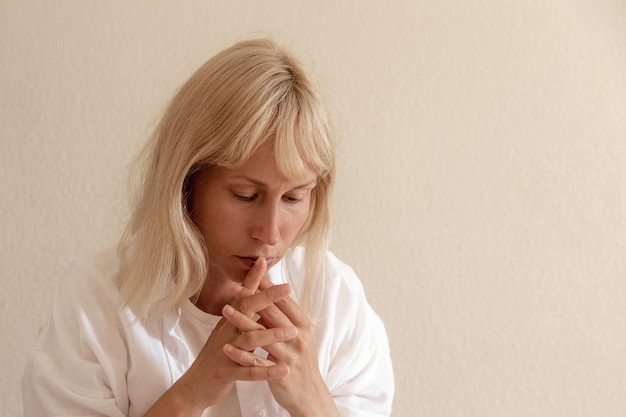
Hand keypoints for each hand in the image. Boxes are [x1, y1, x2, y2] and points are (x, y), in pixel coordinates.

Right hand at [155, 258, 296, 414]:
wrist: (192, 387)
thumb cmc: (214, 357)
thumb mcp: (225, 333)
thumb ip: (238, 315)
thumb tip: (251, 294)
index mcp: (228, 323)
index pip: (242, 296)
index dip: (253, 279)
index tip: (264, 260)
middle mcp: (226, 333)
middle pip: (246, 310)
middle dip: (267, 297)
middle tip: (288, 287)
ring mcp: (224, 353)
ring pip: (249, 340)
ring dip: (272, 334)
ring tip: (293, 331)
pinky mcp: (225, 373)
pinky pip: (247, 371)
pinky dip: (266, 371)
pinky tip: (283, 370)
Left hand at [224, 276, 339, 416]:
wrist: (309, 394)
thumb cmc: (302, 361)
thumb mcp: (300, 336)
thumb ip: (287, 318)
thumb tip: (271, 296)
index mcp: (305, 326)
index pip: (284, 301)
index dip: (268, 287)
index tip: (254, 273)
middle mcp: (299, 338)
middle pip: (273, 314)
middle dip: (253, 299)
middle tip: (235, 287)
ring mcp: (290, 356)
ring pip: (263, 335)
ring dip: (242, 321)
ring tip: (225, 310)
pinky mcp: (279, 373)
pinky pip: (257, 361)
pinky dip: (241, 353)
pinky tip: (226, 346)